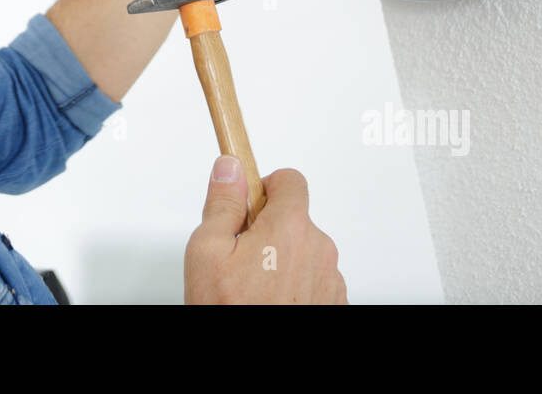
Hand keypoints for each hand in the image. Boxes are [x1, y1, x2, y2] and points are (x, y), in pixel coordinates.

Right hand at [184, 155, 347, 303]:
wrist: (255, 373)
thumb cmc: (230, 312)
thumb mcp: (206, 252)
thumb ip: (222, 203)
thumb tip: (229, 169)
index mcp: (289, 228)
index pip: (290, 180)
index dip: (265, 186)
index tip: (247, 201)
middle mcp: (319, 250)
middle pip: (295, 219)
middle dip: (268, 231)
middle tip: (238, 258)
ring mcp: (330, 280)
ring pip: (304, 252)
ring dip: (282, 262)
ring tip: (252, 289)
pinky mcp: (334, 304)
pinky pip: (314, 280)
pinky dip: (294, 287)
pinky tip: (269, 303)